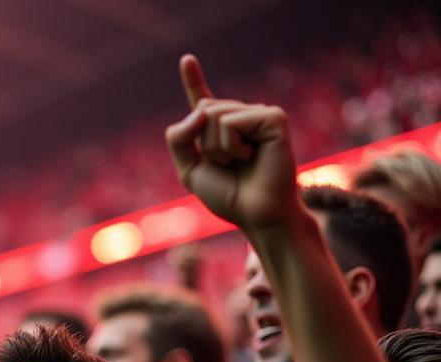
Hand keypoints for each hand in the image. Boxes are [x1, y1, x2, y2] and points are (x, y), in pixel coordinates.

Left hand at [166, 55, 299, 230]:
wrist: (255, 213)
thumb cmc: (228, 195)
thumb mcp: (189, 169)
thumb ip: (179, 138)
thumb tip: (200, 109)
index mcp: (221, 129)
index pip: (203, 101)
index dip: (193, 80)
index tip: (186, 60)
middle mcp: (240, 117)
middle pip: (201, 110)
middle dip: (202, 143)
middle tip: (226, 165)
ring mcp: (258, 114)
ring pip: (213, 116)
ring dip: (216, 148)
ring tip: (239, 163)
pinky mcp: (272, 117)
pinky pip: (231, 122)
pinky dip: (232, 145)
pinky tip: (251, 157)